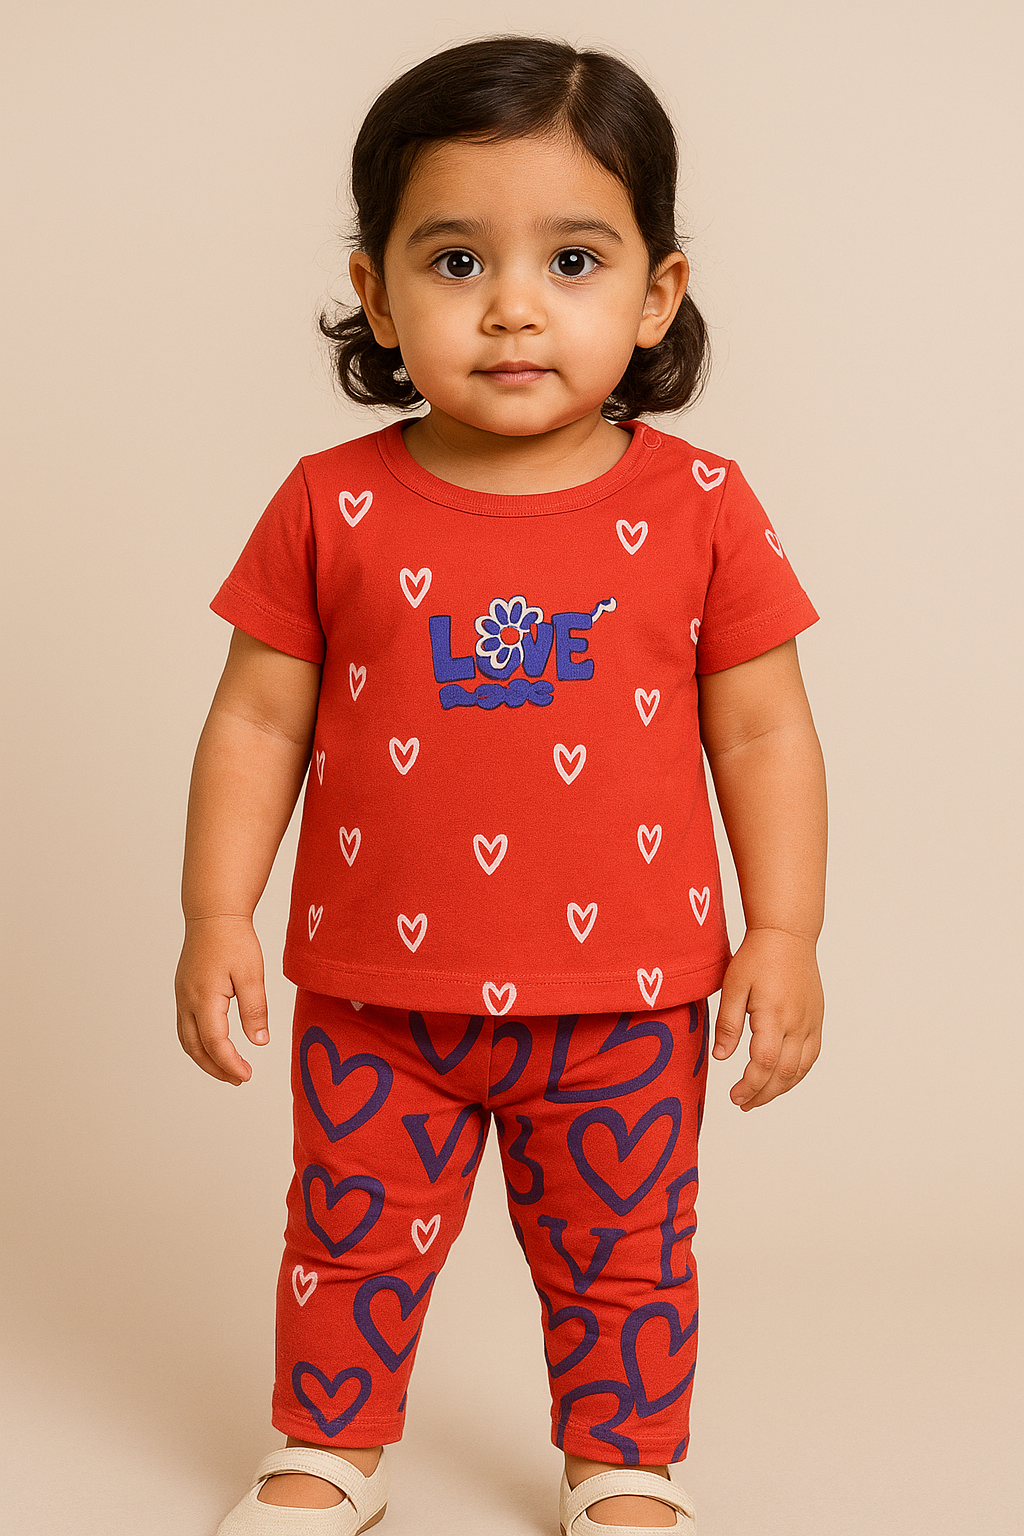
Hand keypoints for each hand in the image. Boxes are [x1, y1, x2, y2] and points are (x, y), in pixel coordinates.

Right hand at [174, 916, 269, 1084]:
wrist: (214, 914)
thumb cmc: (234, 940)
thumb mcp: (252, 974)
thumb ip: (255, 1010)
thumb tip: (259, 1042)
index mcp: (204, 998)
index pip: (215, 1043)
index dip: (230, 1064)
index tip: (246, 1076)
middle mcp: (187, 1000)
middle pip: (195, 1048)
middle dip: (215, 1068)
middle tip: (238, 1080)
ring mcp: (182, 996)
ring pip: (187, 1039)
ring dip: (205, 1058)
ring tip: (227, 1069)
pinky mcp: (183, 990)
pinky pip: (186, 1026)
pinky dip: (199, 1042)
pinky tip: (215, 1044)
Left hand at [712, 928, 822, 1109]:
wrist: (788, 935)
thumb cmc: (758, 957)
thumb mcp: (734, 985)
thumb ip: (728, 1023)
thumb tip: (721, 1057)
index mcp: (774, 1015)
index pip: (763, 1064)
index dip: (749, 1086)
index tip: (734, 1096)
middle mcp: (797, 1022)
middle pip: (784, 1073)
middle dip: (763, 1094)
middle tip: (743, 1103)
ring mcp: (811, 1022)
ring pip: (801, 1069)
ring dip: (781, 1089)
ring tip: (759, 1098)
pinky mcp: (817, 1019)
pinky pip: (812, 1056)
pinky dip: (797, 1074)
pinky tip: (782, 1079)